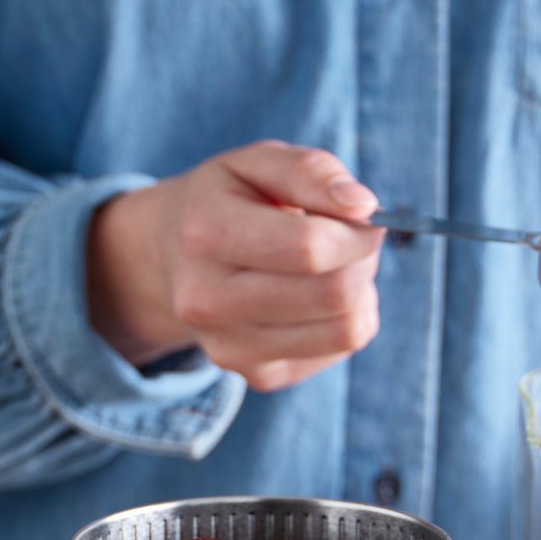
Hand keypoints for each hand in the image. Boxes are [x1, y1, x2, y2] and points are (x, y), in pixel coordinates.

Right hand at [86, 139, 384, 389]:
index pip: (308, 249)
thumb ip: (312, 173)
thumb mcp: (258, 163)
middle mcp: (208, 302)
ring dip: (360, 294)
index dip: (357, 235)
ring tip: (334, 268)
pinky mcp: (258, 376)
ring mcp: (231, 349)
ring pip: (345, 332)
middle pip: (333, 295)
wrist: (173, 259)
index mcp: (205, 234)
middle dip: (362, 262)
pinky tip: (316, 298)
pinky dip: (344, 320)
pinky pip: (338, 351)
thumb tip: (364, 207)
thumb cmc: (227, 202)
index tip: (368, 220)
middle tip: (353, 242)